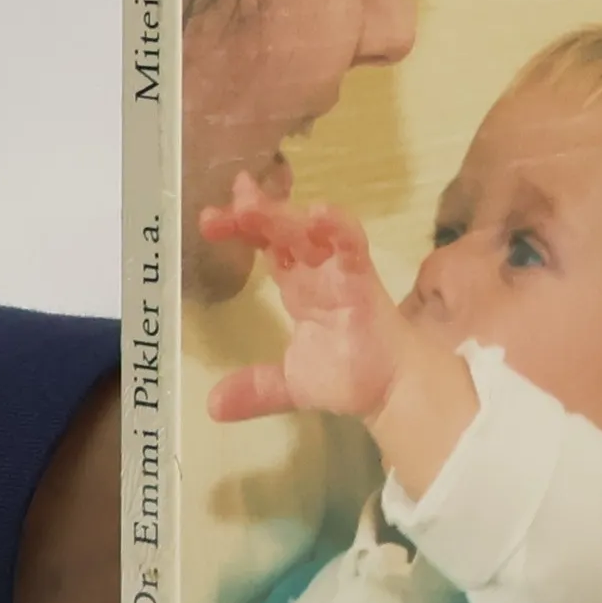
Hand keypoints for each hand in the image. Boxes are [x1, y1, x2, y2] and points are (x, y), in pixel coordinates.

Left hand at [198, 174, 406, 422]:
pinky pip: (351, 244)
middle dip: (255, 209)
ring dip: (280, 215)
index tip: (210, 219)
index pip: (267, 245)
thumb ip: (255, 389)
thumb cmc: (349, 376)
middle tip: (230, 195)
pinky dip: (336, 226)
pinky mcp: (364, 277)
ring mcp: (341, 270)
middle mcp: (317, 271)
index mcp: (299, 286)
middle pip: (282, 228)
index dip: (242, 228)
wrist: (391, 391)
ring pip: (308, 231)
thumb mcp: (289, 383)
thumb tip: (212, 407)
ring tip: (249, 205)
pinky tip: (316, 215)